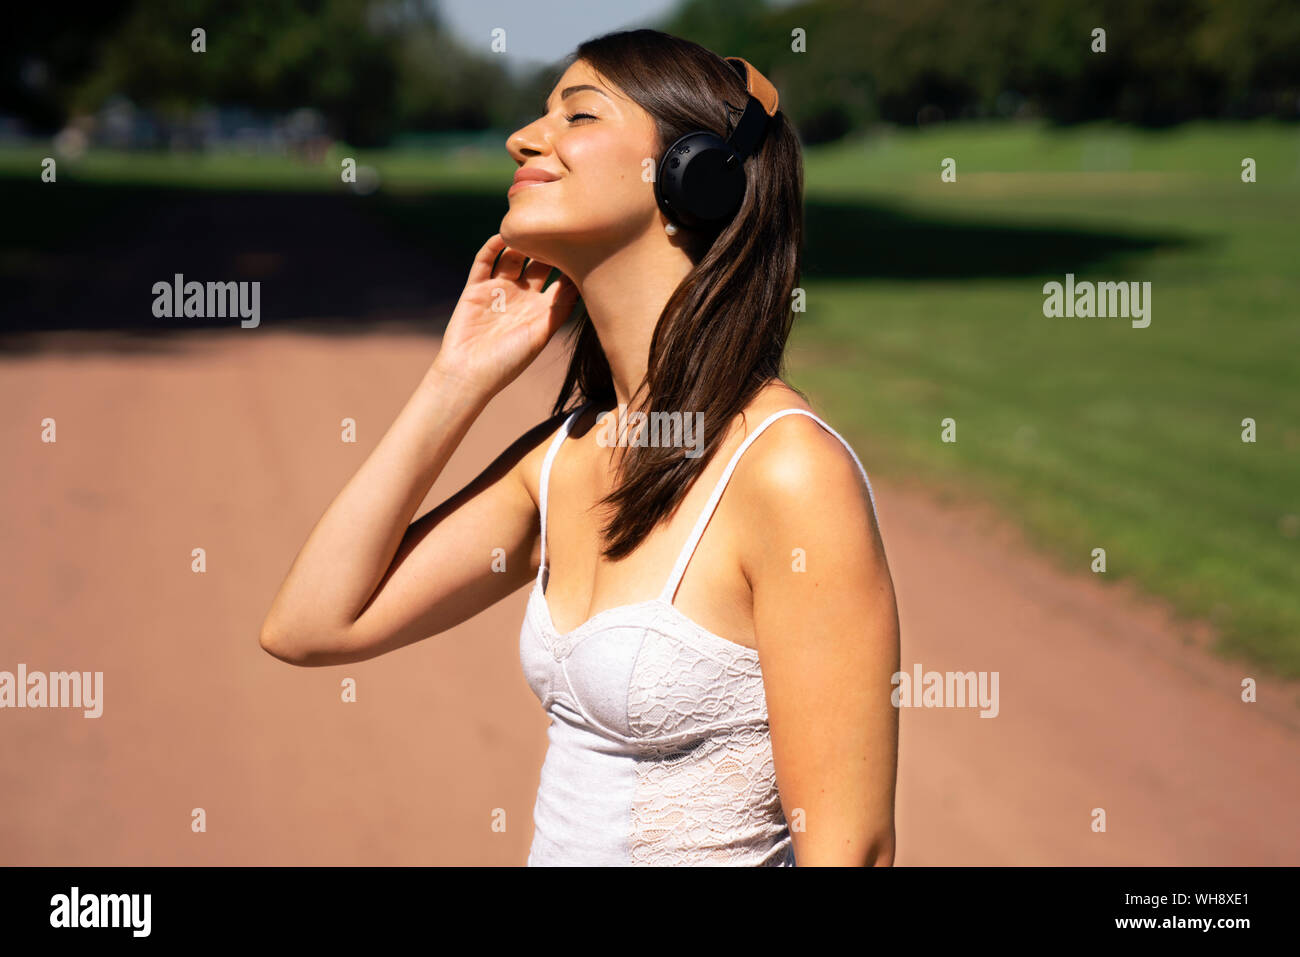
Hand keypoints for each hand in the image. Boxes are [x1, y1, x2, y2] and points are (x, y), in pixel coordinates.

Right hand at [430, 234, 579, 396]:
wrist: (469, 374)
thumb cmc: (508, 361)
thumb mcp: (541, 334)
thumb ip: (559, 307)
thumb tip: (581, 281)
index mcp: (541, 310)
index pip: (561, 280)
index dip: (572, 264)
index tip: (585, 245)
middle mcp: (522, 297)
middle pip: (539, 263)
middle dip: (549, 247)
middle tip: (560, 227)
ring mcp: (498, 290)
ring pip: (513, 257)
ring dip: (522, 242)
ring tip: (533, 225)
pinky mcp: (475, 288)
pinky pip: (484, 261)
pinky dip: (492, 246)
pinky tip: (504, 234)